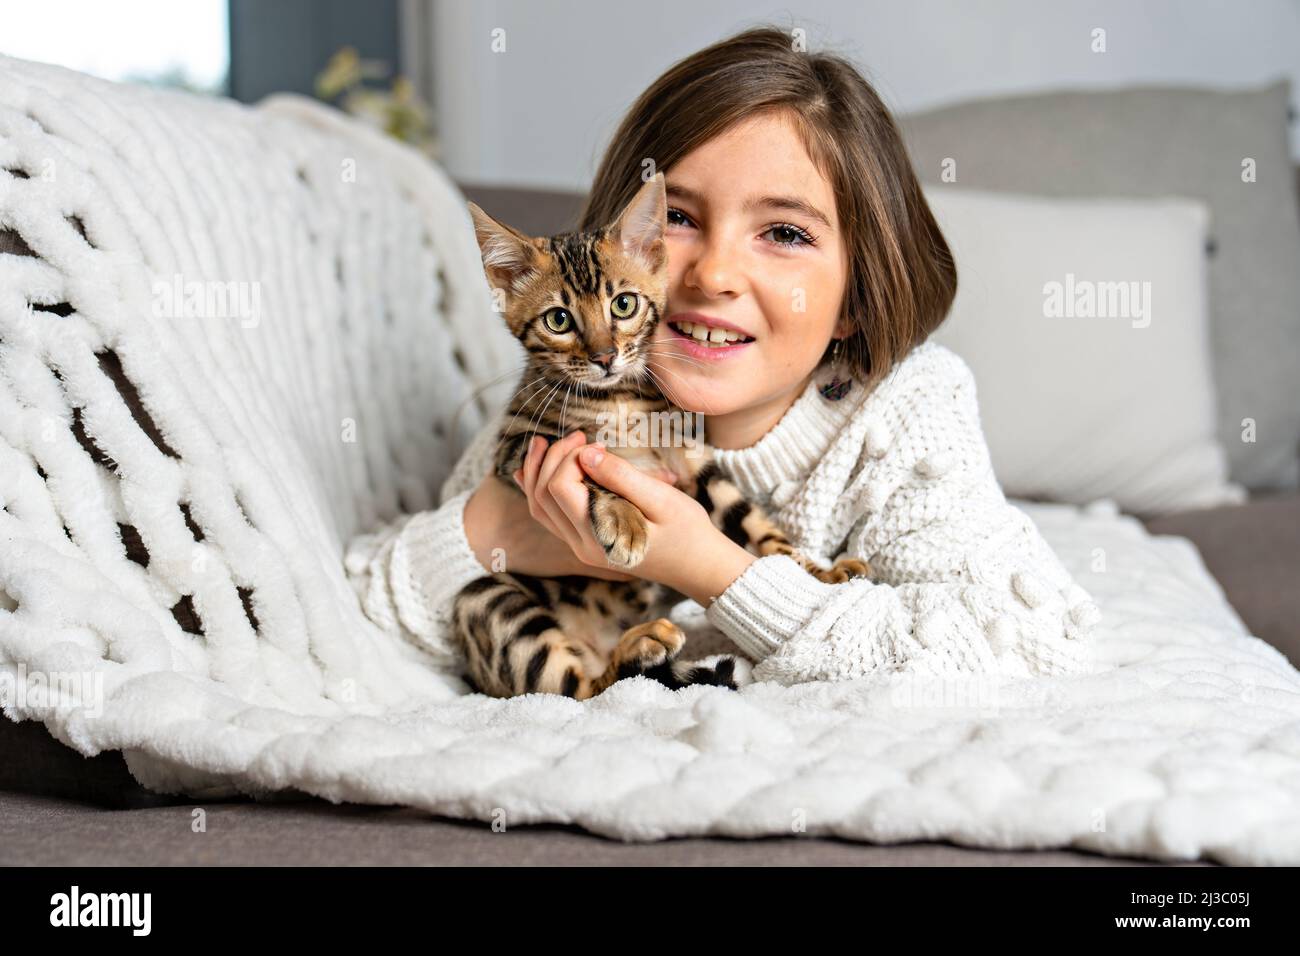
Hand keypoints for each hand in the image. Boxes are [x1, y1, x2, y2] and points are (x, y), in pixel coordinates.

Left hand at [517, 431, 756, 603]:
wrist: (699, 566)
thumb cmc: (687, 531)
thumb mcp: (662, 499)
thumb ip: (622, 477)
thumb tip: (586, 455)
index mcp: (600, 535)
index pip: (561, 488)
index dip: (571, 458)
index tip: (598, 444)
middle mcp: (583, 546)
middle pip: (543, 496)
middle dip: (552, 459)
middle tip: (578, 436)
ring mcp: (581, 547)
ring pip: (540, 508)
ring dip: (538, 473)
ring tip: (542, 444)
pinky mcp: (586, 542)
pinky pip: (550, 517)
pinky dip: (539, 491)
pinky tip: (534, 471)